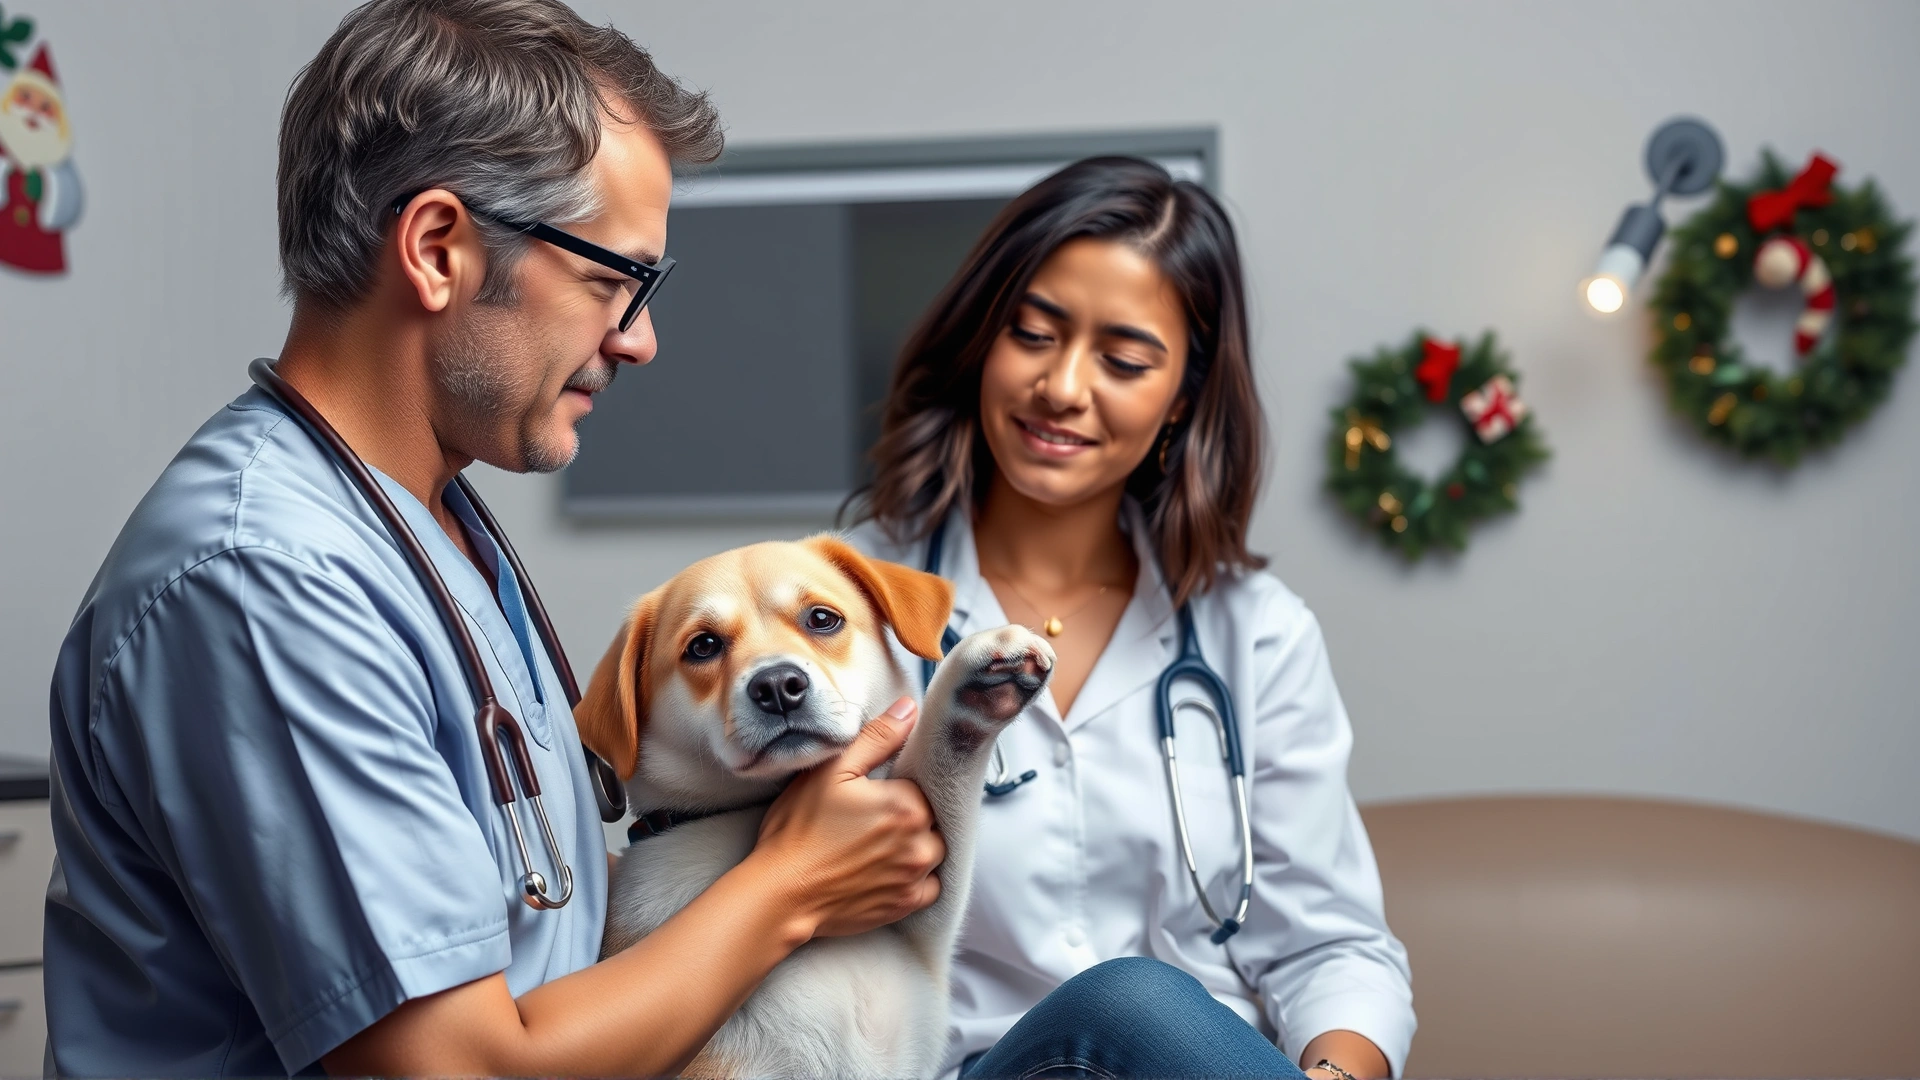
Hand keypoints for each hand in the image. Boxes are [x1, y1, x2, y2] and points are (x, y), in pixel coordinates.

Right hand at [752, 697, 945, 938]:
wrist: (780, 894)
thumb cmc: (799, 830)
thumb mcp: (832, 771)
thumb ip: (877, 738)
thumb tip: (910, 709)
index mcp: (908, 805)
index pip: (922, 787)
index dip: (898, 789)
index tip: (873, 797)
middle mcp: (920, 844)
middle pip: (931, 820)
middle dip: (909, 817)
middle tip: (870, 822)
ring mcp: (914, 878)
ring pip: (933, 852)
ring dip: (915, 846)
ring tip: (877, 846)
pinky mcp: (905, 906)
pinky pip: (930, 887)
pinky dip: (916, 879)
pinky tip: (887, 871)